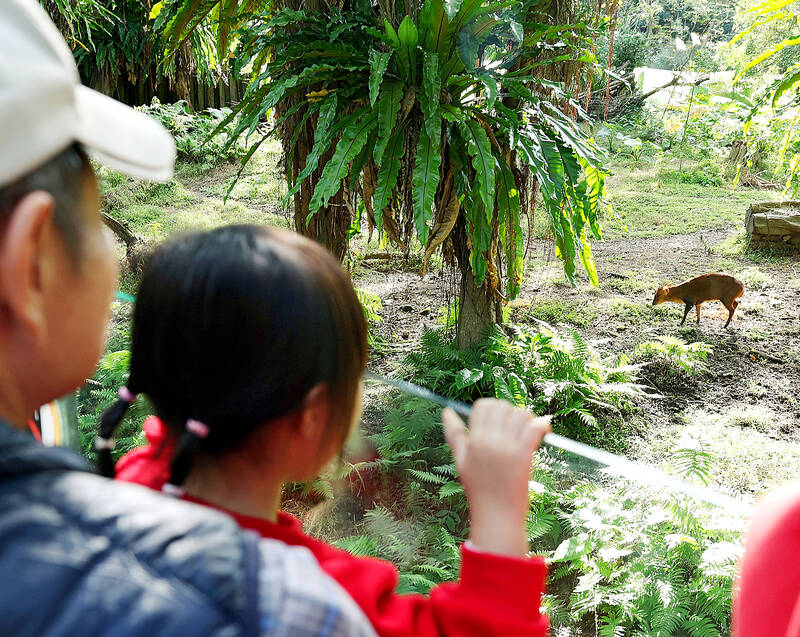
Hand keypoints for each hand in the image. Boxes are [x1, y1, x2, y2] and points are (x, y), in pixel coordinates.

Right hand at [442, 399, 550, 557]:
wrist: (496, 517)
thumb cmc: (479, 490)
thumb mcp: (461, 461)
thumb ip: (454, 434)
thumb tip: (446, 411)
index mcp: (473, 440)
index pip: (483, 405)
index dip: (494, 408)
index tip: (501, 420)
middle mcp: (488, 440)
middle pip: (502, 407)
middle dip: (512, 412)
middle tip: (516, 427)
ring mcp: (505, 448)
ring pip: (521, 415)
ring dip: (528, 419)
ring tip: (529, 430)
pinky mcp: (523, 456)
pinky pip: (534, 429)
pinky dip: (542, 425)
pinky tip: (544, 430)